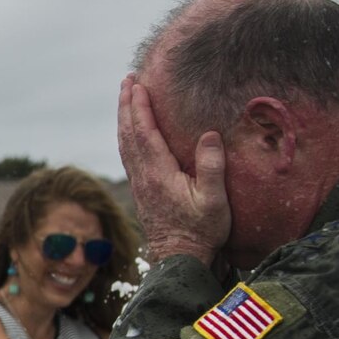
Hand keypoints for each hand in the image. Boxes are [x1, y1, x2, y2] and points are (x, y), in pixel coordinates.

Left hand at [118, 75, 230, 265]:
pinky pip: (128, 156)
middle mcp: (144, 176)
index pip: (145, 132)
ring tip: (125, 97)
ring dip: (124, 118)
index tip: (137, 84)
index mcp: (159, 173)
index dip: (139, 107)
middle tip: (127, 80)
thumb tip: (209, 134)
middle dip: (126, 105)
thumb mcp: (214, 201)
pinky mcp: (141, 190)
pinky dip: (126, 136)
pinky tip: (129, 131)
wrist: (179, 258)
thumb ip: (211, 167)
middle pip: (129, 133)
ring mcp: (140, 183)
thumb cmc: (200, 231)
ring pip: (125, 144)